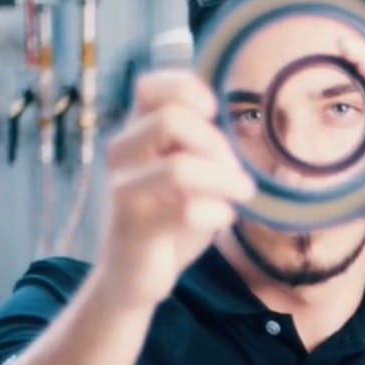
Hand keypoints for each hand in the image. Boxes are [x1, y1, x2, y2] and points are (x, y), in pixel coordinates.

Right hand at [93, 71, 254, 307]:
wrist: (133, 277)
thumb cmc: (166, 217)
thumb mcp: (184, 170)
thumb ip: (199, 143)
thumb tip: (234, 120)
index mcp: (135, 133)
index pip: (149, 86)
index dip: (185, 88)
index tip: (212, 111)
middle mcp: (123, 156)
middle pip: (170, 119)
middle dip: (216, 143)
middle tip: (233, 169)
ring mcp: (126, 192)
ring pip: (179, 168)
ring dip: (224, 179)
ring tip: (241, 193)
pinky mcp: (136, 230)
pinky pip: (188, 211)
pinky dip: (218, 213)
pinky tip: (223, 218)